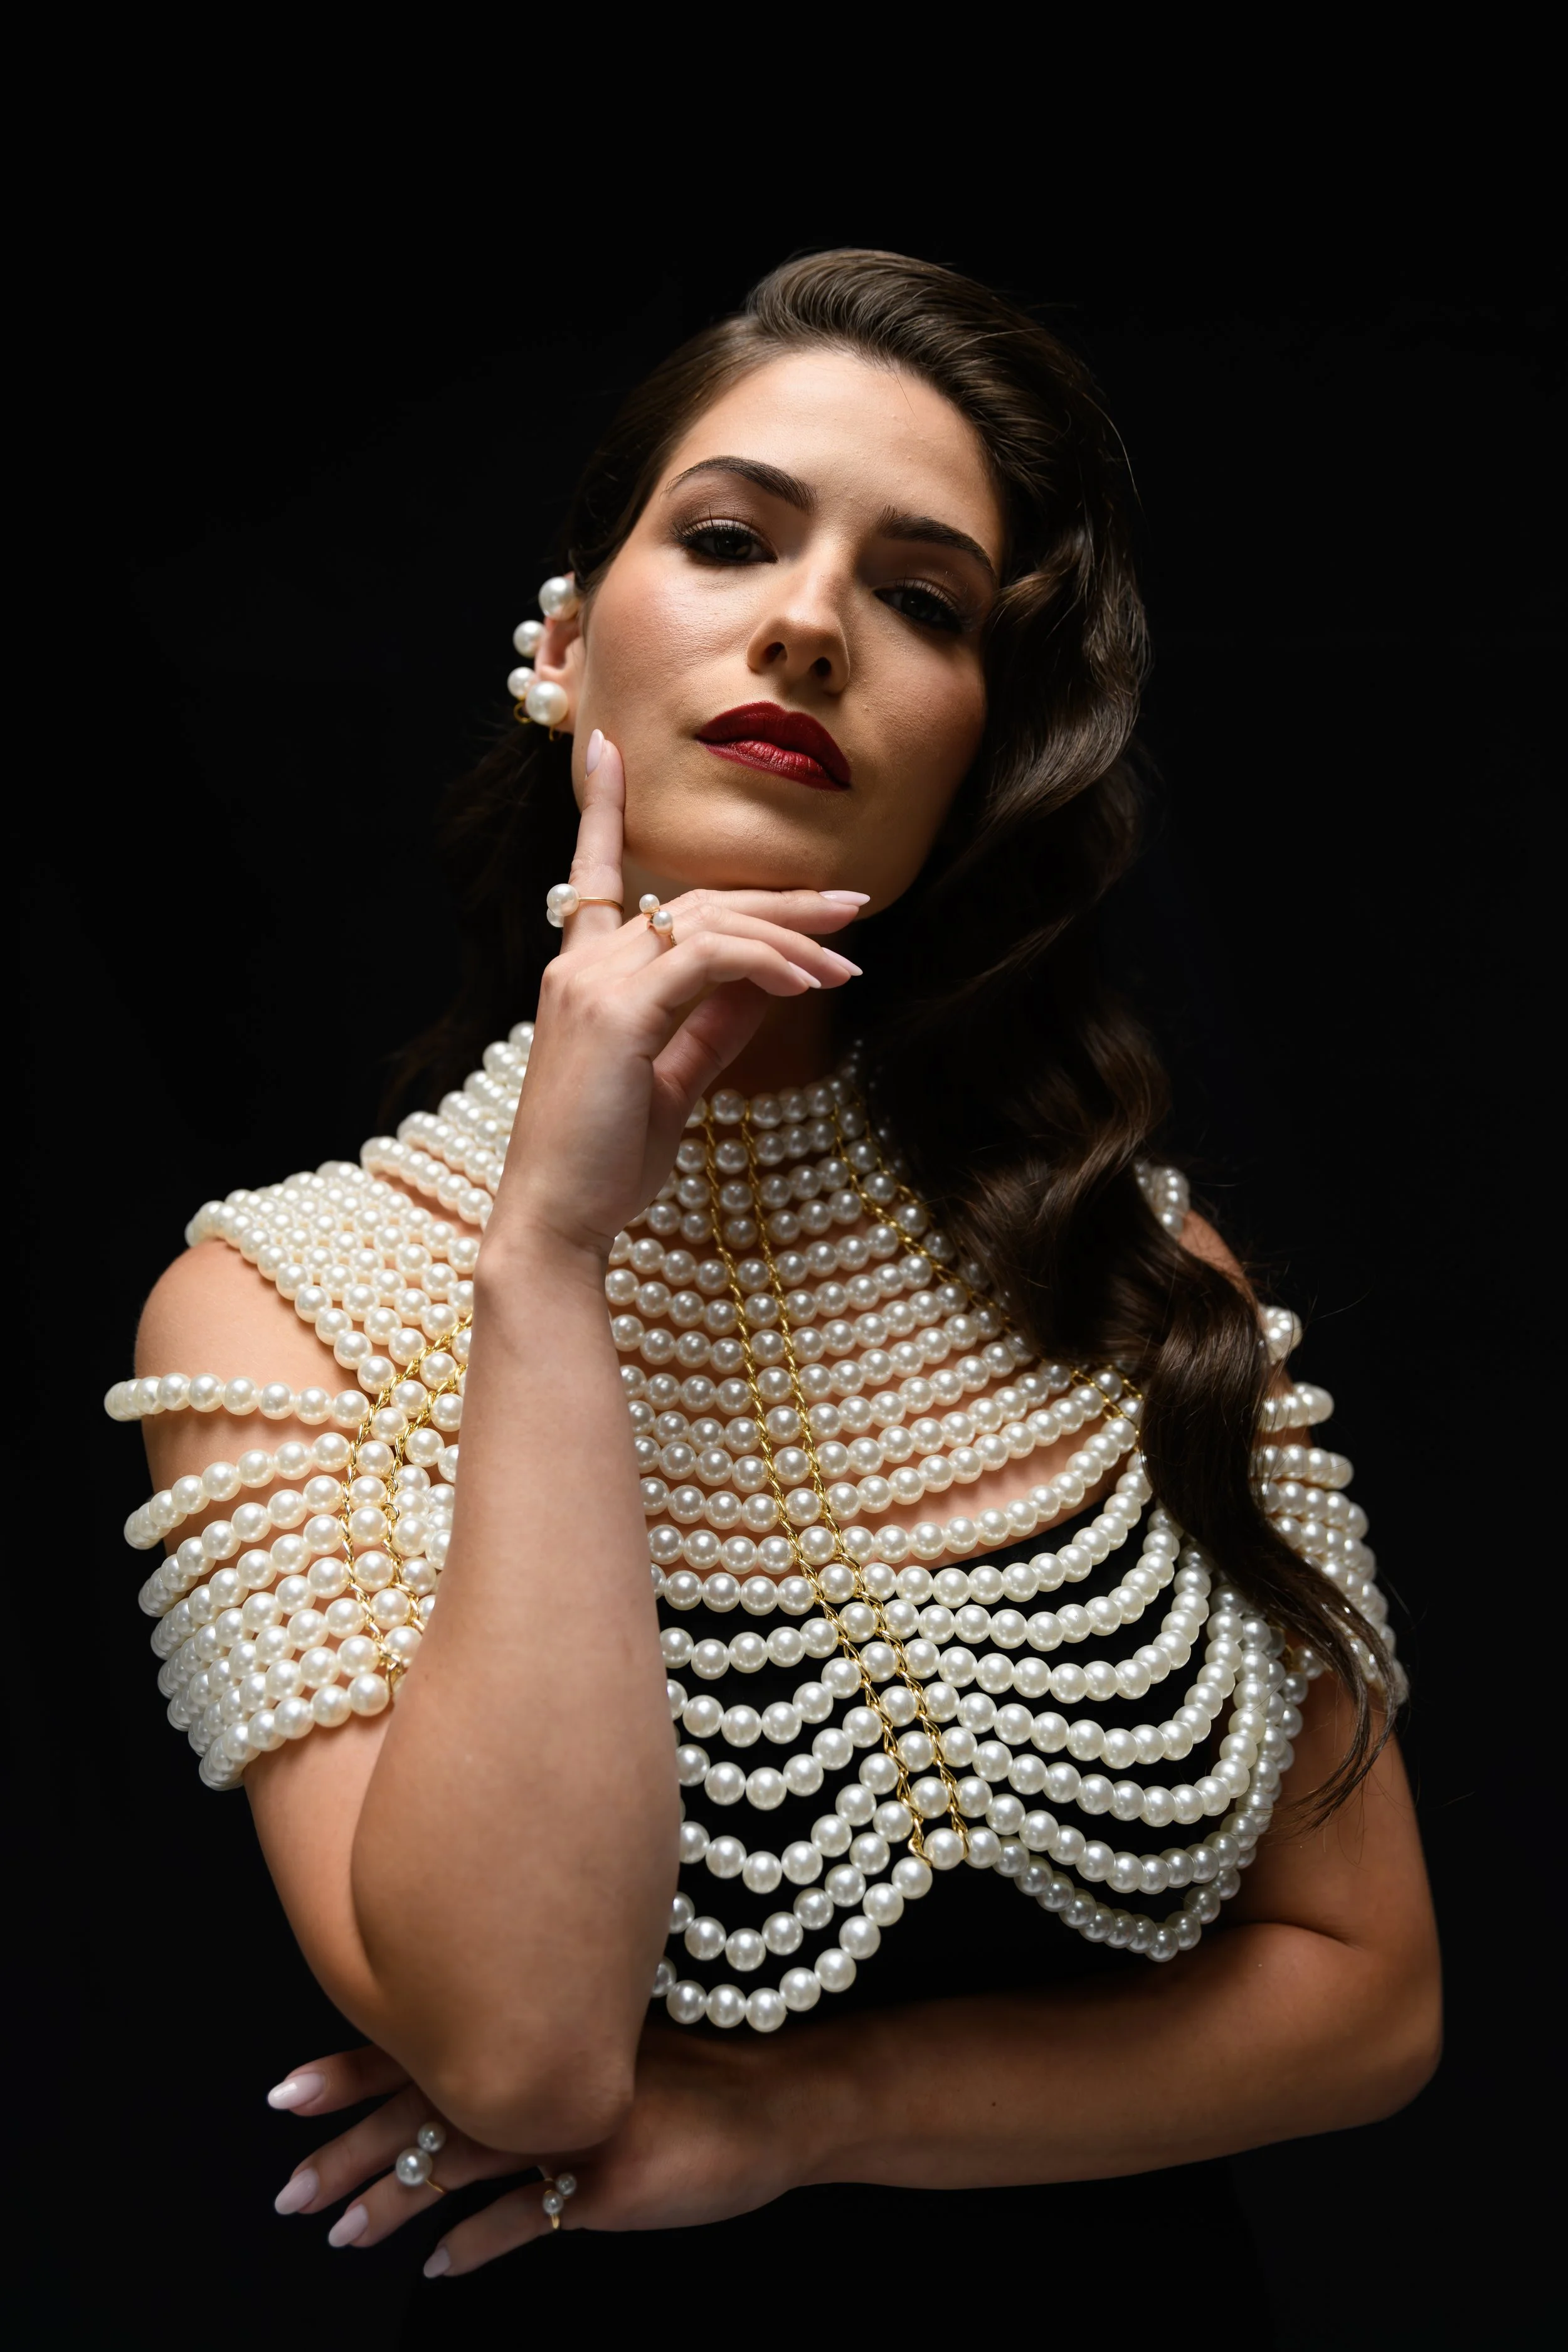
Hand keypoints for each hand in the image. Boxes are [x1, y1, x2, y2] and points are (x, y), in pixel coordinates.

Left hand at [267, 2022, 826, 2276]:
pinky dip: (474, 2243)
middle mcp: (548, 2066)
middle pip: (426, 2106)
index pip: (426, 2045)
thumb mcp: (604, 2053)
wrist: (779, 2101)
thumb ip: (535, 2062)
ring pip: (460, 2159)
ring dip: (393, 2203)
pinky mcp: (609, 2178)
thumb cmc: (693, 2078)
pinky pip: (525, 2216)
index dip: (353, 2069)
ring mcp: (576, 2122)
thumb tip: (451, 2087)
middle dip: (349, 2151)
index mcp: (540, 2033)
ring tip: (342, 2234)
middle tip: (288, 2192)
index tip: (285, 2093)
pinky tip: (438, 2268)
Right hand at [493, 732, 865, 1260]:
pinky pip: (711, 962)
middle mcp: (580, 965)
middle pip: (693, 899)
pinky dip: (770, 964)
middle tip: (853, 903)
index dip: (600, 810)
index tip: (605, 749)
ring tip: (849, 959)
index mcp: (581, 975)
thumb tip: (765, 983)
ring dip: (791, 936)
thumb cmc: (606, 1161)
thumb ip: (710, 1025)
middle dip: (780, 898)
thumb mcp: (670, 1083)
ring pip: (710, 922)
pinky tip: (811, 982)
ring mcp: (594, 984)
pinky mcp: (619, 1013)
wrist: (557, 1221)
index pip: (594, 875)